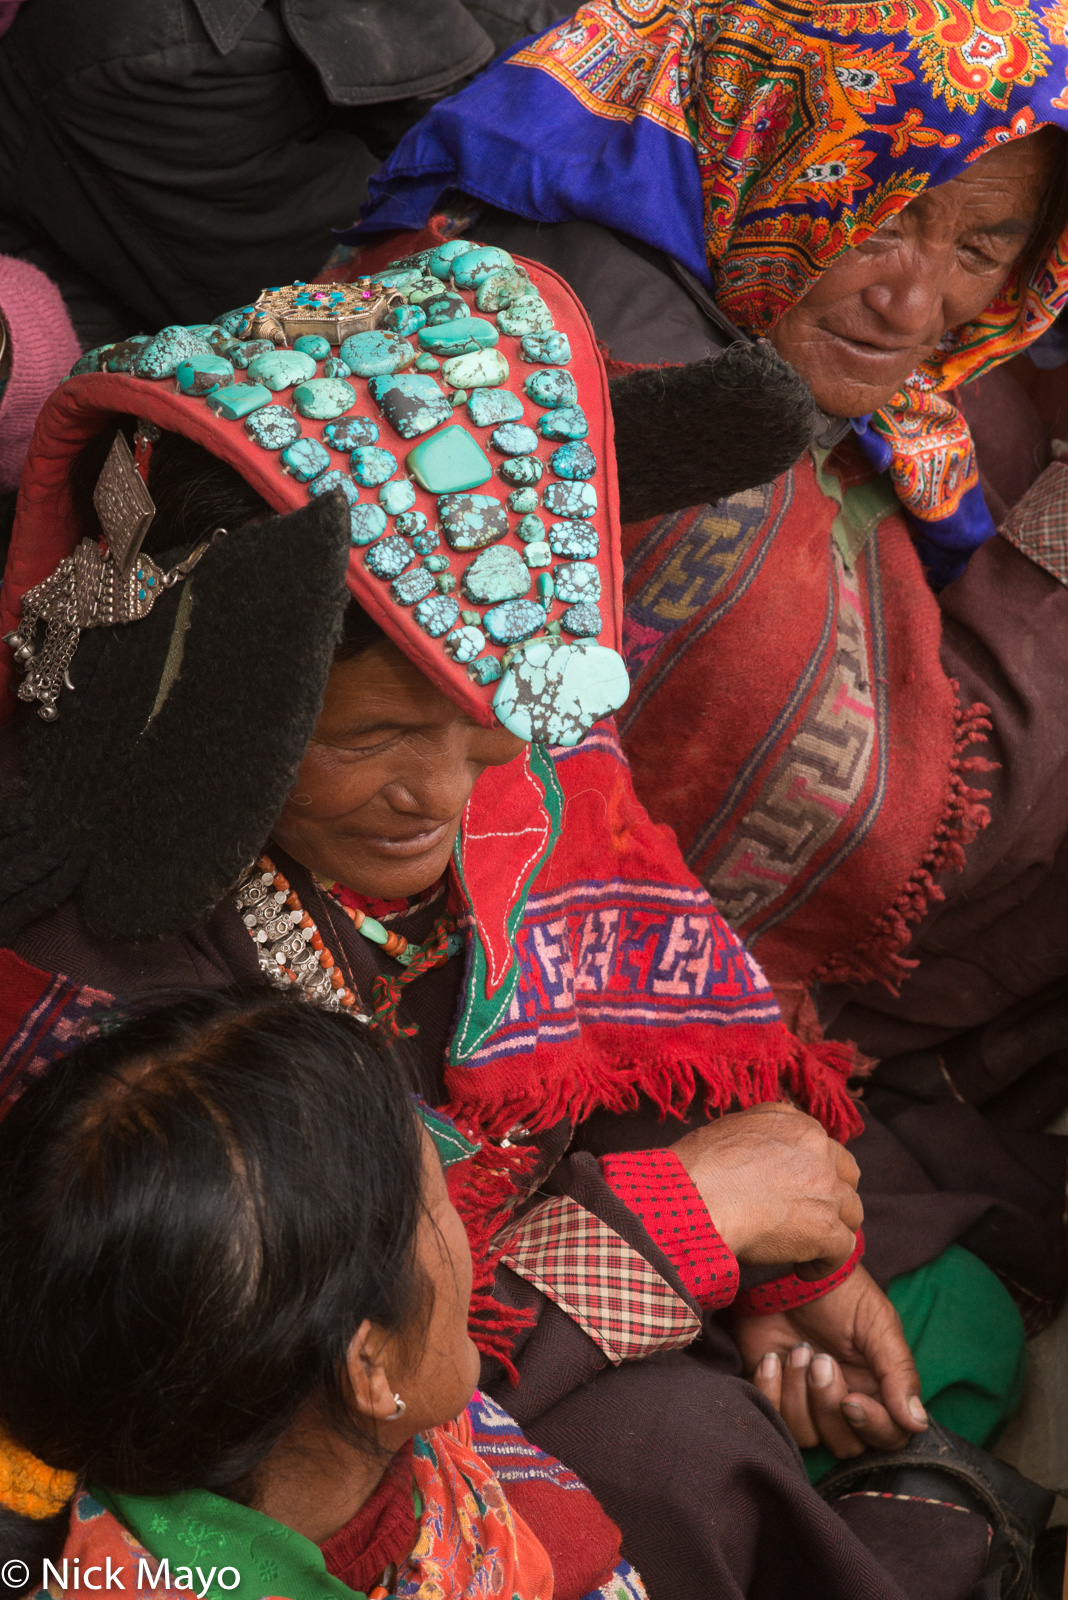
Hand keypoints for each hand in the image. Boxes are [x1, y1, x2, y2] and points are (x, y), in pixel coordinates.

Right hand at [671, 1102, 861, 1266]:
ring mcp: (826, 1191)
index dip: (816, 1172)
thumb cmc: (700, 1167)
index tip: (798, 1190)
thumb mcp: (735, 1128)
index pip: (825, 1148)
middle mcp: (818, 1152)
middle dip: (833, 1197)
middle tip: (810, 1216)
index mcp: (798, 1127)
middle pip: (847, 1176)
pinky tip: (802, 1270)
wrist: (696, 1198)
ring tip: (806, 1246)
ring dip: (832, 1228)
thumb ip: (764, 1131)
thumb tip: (769, 1145)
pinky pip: (843, 1249)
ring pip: (851, 1212)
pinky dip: (825, 1263)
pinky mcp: (825, 1228)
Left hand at [734, 1266, 927, 1456]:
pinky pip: (770, 1418)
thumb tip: (917, 1424)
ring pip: (806, 1436)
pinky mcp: (771, 1390)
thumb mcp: (876, 1323)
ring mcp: (804, 1398)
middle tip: (820, 1359)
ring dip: (798, 1393)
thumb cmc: (838, 1291)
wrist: (785, 1267)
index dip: (872, 1427)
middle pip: (845, 1444)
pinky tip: (772, 1357)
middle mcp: (842, 1399)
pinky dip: (770, 1390)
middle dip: (828, 1406)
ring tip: (798, 1350)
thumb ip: (898, 1372)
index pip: (887, 1437)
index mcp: (876, 1387)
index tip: (852, 1400)